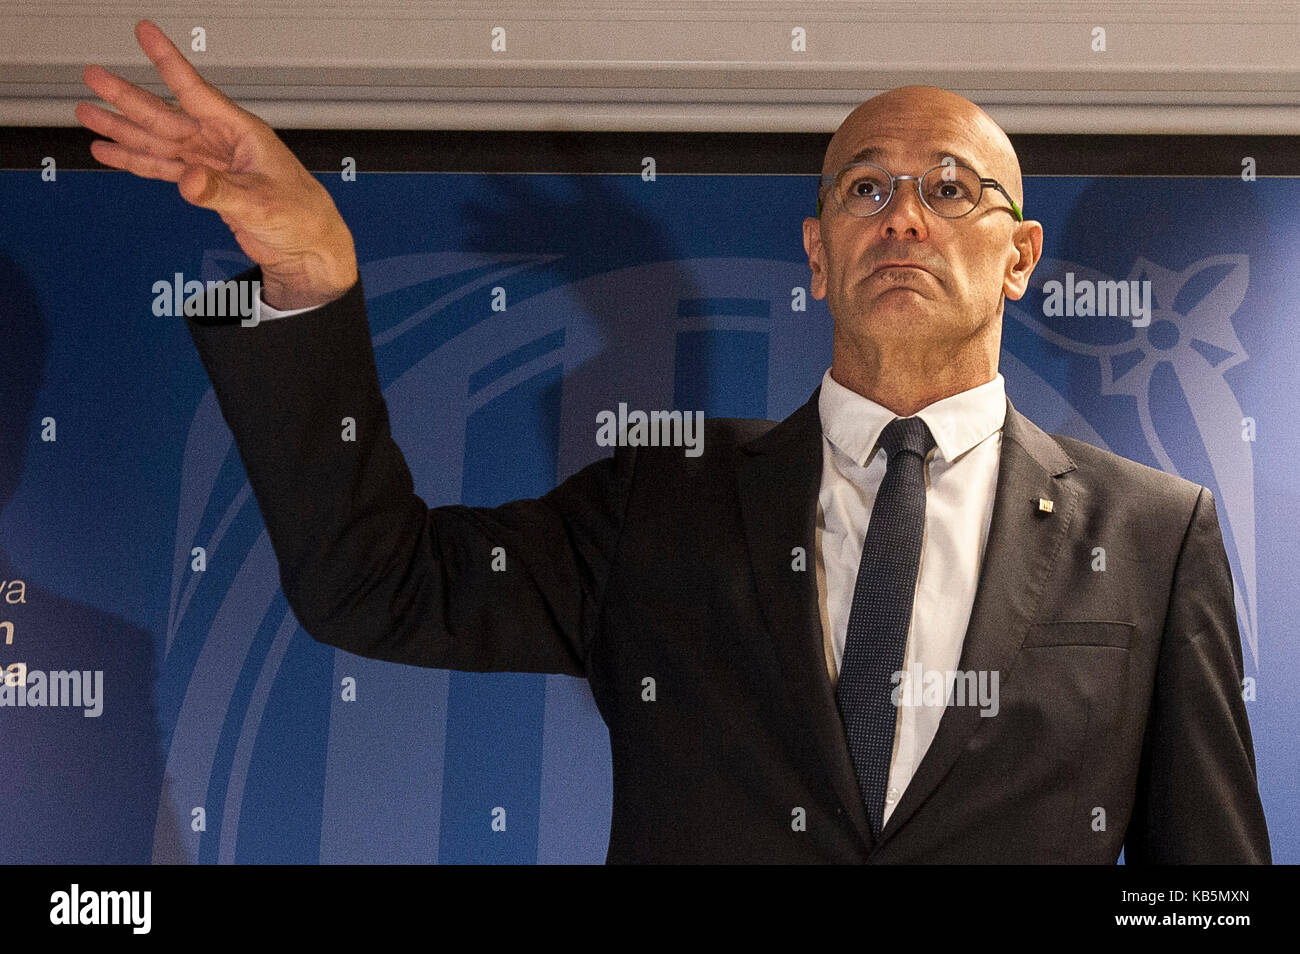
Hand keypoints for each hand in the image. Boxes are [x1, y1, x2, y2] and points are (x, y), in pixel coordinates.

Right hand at [76, 19, 357, 310]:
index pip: (197, 91)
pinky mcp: (207, 186)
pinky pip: (164, 167)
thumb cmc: (303, 217)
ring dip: (124, 129)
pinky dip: (136, 161)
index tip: (146, 32)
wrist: (309, 248)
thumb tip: (189, 181)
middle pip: (167, 115)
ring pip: (159, 141)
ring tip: (87, 113)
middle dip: (128, 97)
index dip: (168, 61)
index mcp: (242, 134)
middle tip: (94, 77)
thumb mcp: (262, 203)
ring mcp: (213, 164)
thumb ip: (222, 192)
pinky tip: (111, 151)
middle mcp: (223, 143)